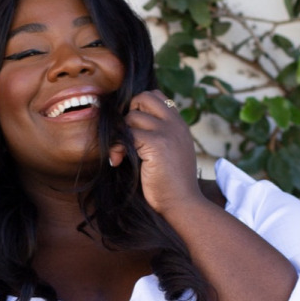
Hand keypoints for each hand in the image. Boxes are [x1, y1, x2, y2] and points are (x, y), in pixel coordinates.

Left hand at [111, 89, 203, 220]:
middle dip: (129, 113)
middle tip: (127, 136)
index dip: (140, 107)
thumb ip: (158, 135)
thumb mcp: (170, 153)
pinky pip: (127, 134)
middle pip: (144, 97)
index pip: (157, 96)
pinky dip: (117, 147)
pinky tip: (117, 160)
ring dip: (122, 134)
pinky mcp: (156, 143)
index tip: (134, 129)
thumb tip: (129, 124)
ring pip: (132, 116)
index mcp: (179, 124)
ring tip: (121, 154)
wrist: (182, 204)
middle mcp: (175, 124)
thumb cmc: (171, 184)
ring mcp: (167, 131)